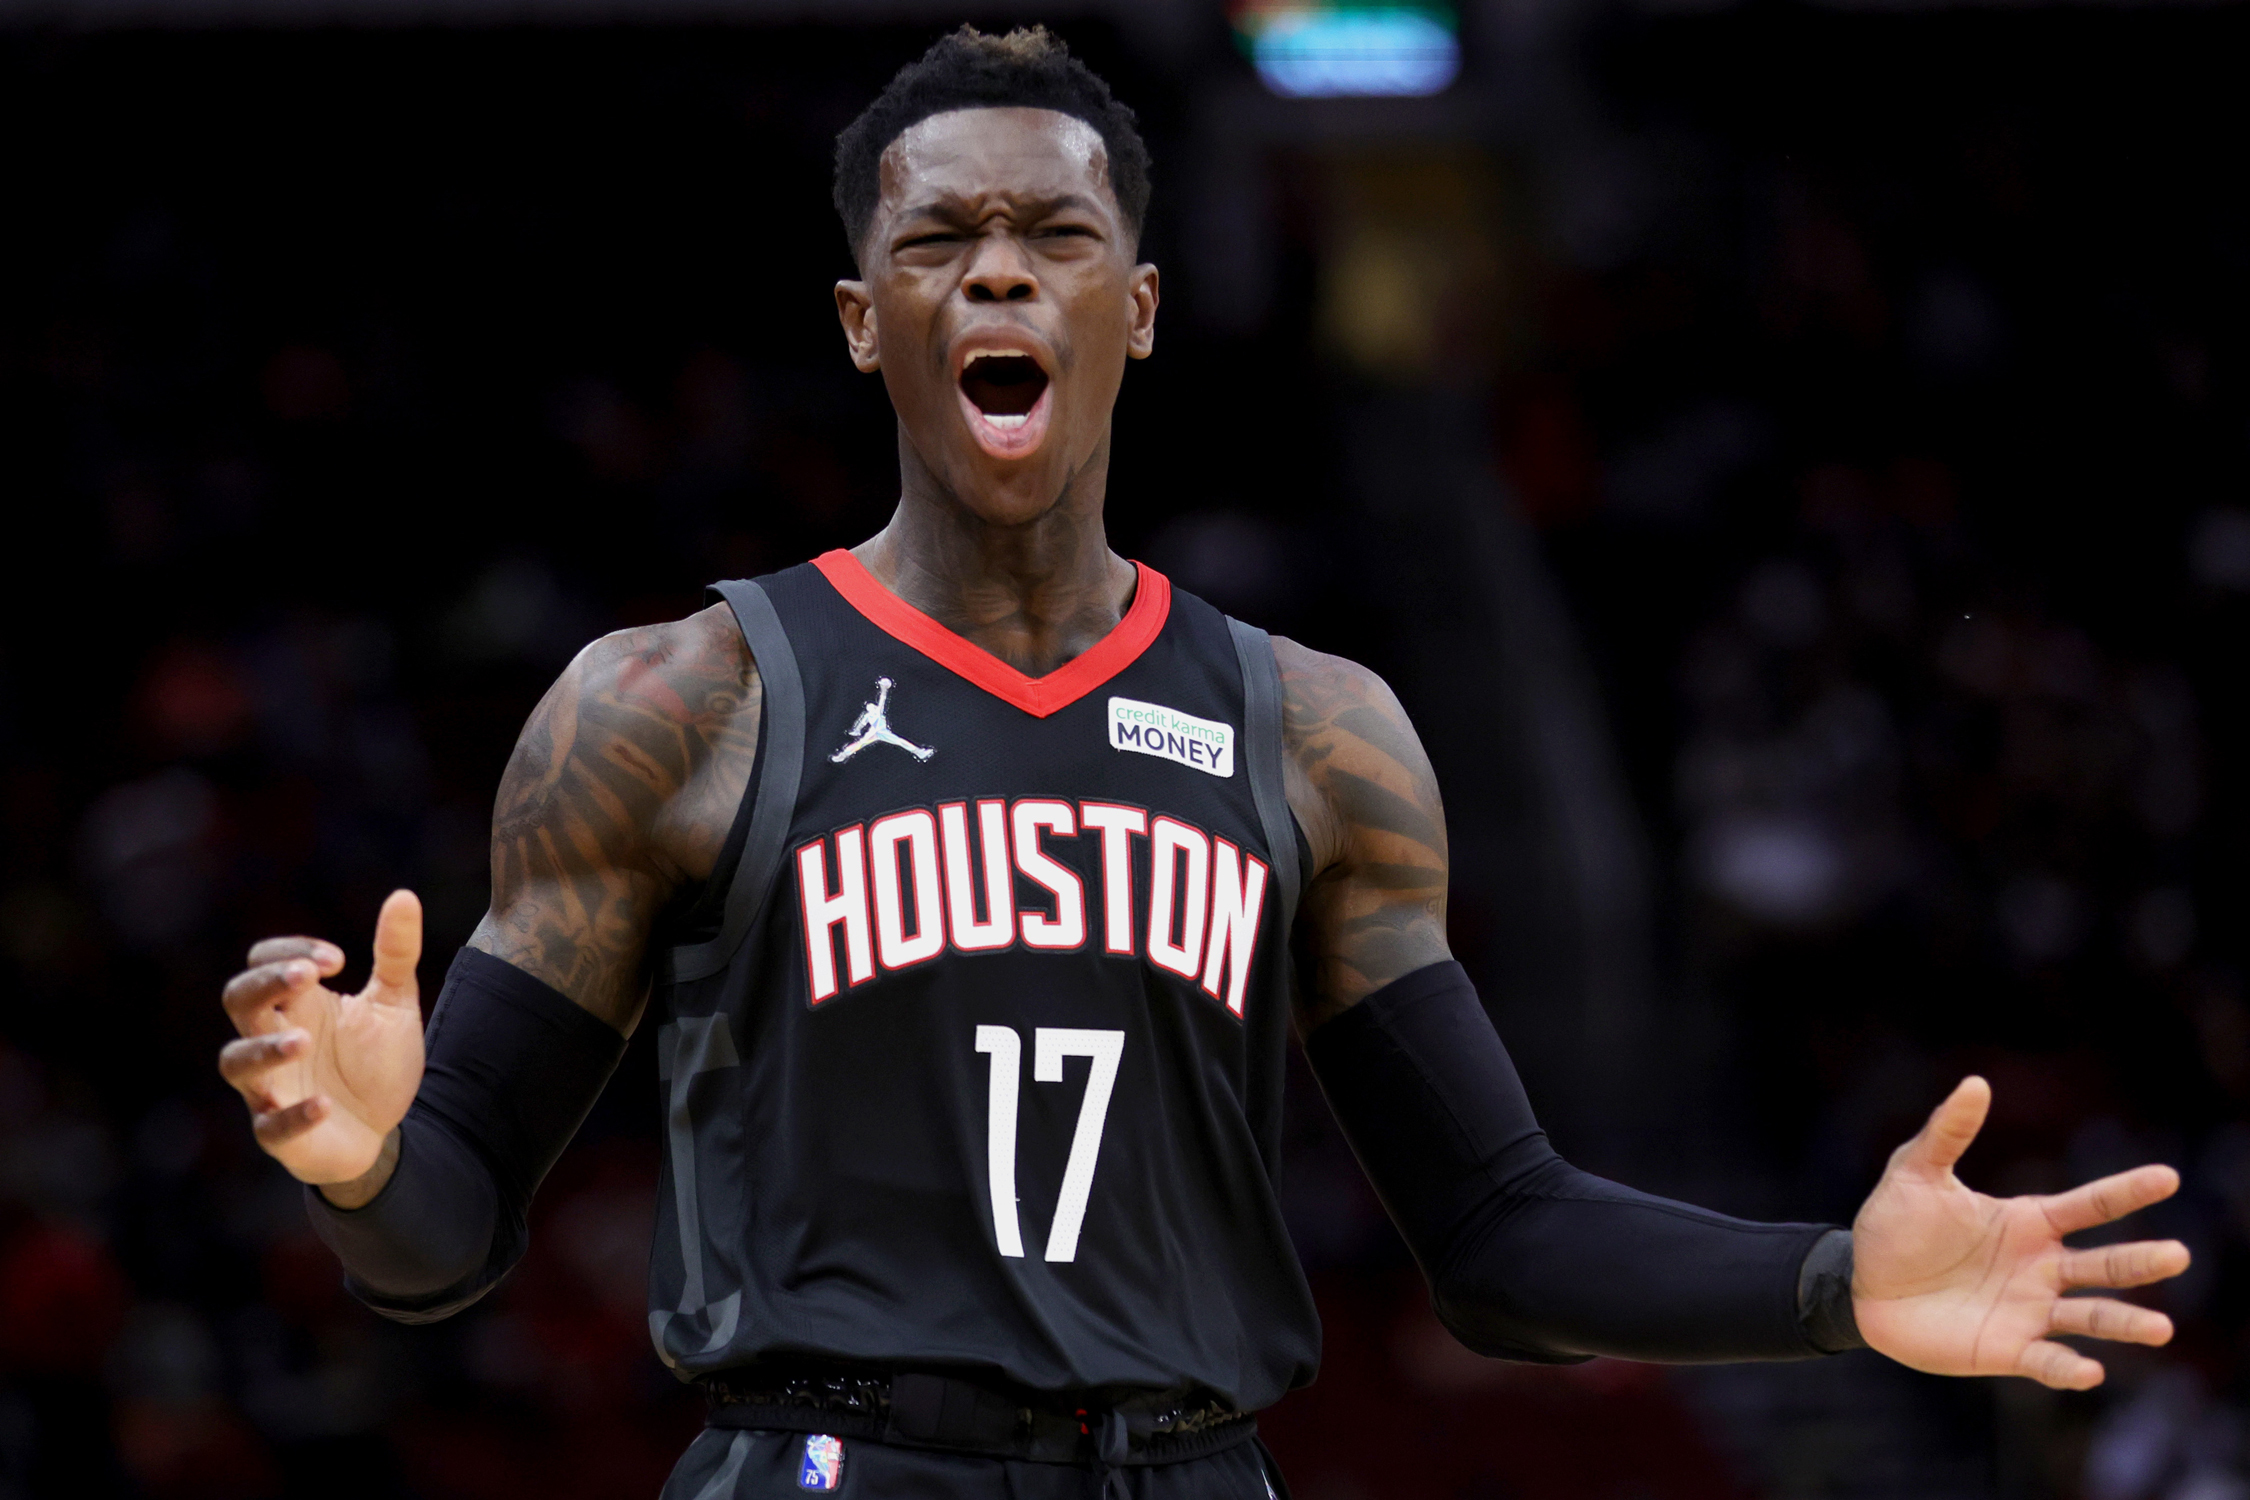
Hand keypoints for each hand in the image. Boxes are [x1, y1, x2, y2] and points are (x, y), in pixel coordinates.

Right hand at [218, 890, 425, 1192]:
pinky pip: (270, 1126)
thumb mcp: (394, 1003)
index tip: (338, 959)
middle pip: (237, 1000)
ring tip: (305, 1040)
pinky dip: (293, 1115)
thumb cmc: (376, 1062)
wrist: (386, 1130)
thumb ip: (396, 953)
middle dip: (265, 983)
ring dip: (265, 1048)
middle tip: (307, 976)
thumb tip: (404, 896)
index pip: (263, 962)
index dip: (290, 952)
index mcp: (297, 1004)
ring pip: (236, 1062)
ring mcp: (271, 1087)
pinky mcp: (281, 1133)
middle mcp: (273, 1039)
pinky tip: (324, 1105)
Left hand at [1853, 1075, 2190, 1389]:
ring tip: (2161, 1328)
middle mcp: (2041, 1267)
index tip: (2166, 1178)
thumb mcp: (1915, 1172)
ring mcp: (2029, 1310)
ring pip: (2092, 1317)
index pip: (2089, 1206)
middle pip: (2105, 1264)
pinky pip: (2048, 1362)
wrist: (1860, 1285)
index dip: (2126, 1191)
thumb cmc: (1893, 1226)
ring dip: (2125, 1323)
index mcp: (2028, 1223)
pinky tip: (2090, 1370)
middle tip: (2178, 1256)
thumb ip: (1948, 1133)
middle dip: (2141, 1260)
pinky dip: (2070, 1368)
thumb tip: (1975, 1083)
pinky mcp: (2009, 1350)